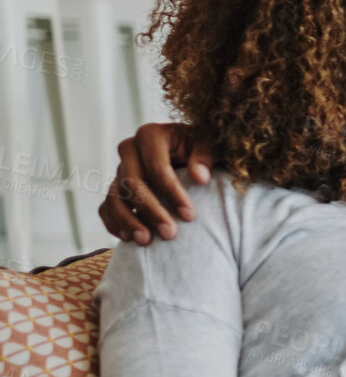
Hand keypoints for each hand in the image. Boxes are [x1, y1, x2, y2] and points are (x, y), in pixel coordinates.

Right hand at [98, 122, 215, 244]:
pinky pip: (105, 207)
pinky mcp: (115, 187)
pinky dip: (114, 223)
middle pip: (132, 182)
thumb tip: (201, 176)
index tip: (190, 216)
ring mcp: (119, 169)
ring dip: (128, 221)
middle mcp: (129, 149)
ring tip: (145, 241)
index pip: (156, 167)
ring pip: (114, 196)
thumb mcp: (209, 145)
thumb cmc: (201, 149)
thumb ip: (206, 155)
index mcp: (151, 135)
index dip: (172, 193)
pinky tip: (127, 239)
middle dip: (150, 210)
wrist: (189, 153)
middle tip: (169, 234)